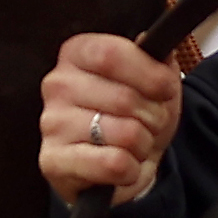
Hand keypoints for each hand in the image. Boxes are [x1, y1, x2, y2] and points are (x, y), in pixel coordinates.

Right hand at [37, 33, 183, 203]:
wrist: (121, 167)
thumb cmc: (135, 116)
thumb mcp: (154, 79)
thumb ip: (157, 57)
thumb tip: (155, 48)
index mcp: (77, 53)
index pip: (111, 53)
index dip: (149, 74)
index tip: (165, 88)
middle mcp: (57, 84)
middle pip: (125, 98)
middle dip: (154, 117)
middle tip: (149, 123)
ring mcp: (51, 123)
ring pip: (125, 133)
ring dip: (143, 144)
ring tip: (133, 145)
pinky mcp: (53, 161)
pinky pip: (113, 164)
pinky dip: (130, 170)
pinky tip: (121, 166)